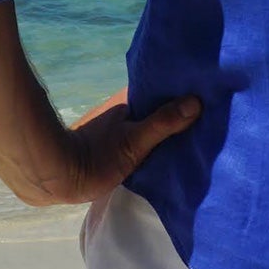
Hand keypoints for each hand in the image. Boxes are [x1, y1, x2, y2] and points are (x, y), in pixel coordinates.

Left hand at [38, 87, 201, 205]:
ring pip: (150, 126)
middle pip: (158, 109)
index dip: (182, 91)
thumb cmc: (95, 156)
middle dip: (180, 111)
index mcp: (129, 105)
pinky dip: (157, 144)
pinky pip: (143, 143)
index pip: (161, 92)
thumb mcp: (134, 142)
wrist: (56, 177)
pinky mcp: (115, 152)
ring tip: (200, 134)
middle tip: (212, 115)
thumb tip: (196, 101)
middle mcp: (125, 114)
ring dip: (169, 129)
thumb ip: (163, 123)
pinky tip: (173, 153)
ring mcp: (119, 132)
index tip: (209, 91)